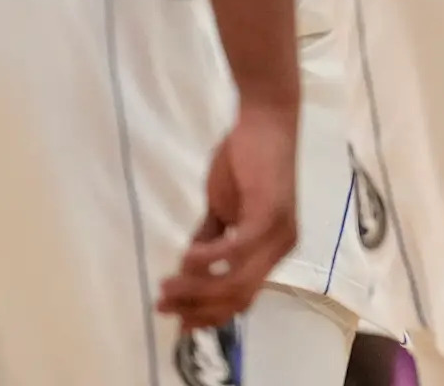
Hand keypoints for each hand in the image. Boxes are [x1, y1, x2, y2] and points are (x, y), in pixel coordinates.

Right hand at [157, 95, 297, 327]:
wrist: (264, 122)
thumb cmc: (244, 164)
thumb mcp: (221, 211)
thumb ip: (208, 242)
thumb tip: (185, 277)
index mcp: (271, 251)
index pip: (242, 299)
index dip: (209, 315)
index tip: (177, 321)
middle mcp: (281, 249)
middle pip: (237, 297)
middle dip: (196, 307)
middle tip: (163, 304)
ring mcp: (279, 233)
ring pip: (235, 281)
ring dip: (196, 288)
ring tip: (167, 285)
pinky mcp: (270, 213)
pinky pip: (238, 250)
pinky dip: (210, 258)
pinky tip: (187, 256)